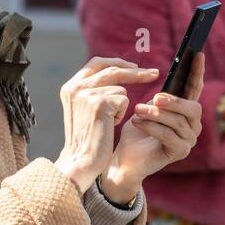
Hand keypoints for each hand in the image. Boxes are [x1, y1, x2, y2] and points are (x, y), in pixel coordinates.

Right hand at [55, 56, 159, 194]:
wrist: (80, 161)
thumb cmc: (87, 138)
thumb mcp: (84, 109)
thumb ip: (93, 90)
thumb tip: (118, 71)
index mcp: (70, 86)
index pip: (97, 63)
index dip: (117, 63)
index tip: (133, 66)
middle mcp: (76, 86)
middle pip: (112, 69)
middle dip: (135, 72)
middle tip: (154, 73)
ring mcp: (87, 93)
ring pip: (121, 89)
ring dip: (121, 106)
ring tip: (108, 123)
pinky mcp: (100, 102)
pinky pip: (124, 100)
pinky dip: (122, 114)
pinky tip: (110, 126)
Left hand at [104, 53, 205, 196]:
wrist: (125, 158)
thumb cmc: (136, 131)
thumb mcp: (147, 107)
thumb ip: (159, 96)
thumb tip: (164, 79)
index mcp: (185, 111)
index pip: (195, 89)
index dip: (197, 72)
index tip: (197, 53)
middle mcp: (192, 125)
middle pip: (193, 108)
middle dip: (174, 102)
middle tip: (156, 97)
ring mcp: (188, 140)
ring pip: (178, 122)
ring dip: (156, 115)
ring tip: (137, 110)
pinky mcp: (179, 152)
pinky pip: (169, 136)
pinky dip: (151, 127)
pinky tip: (137, 123)